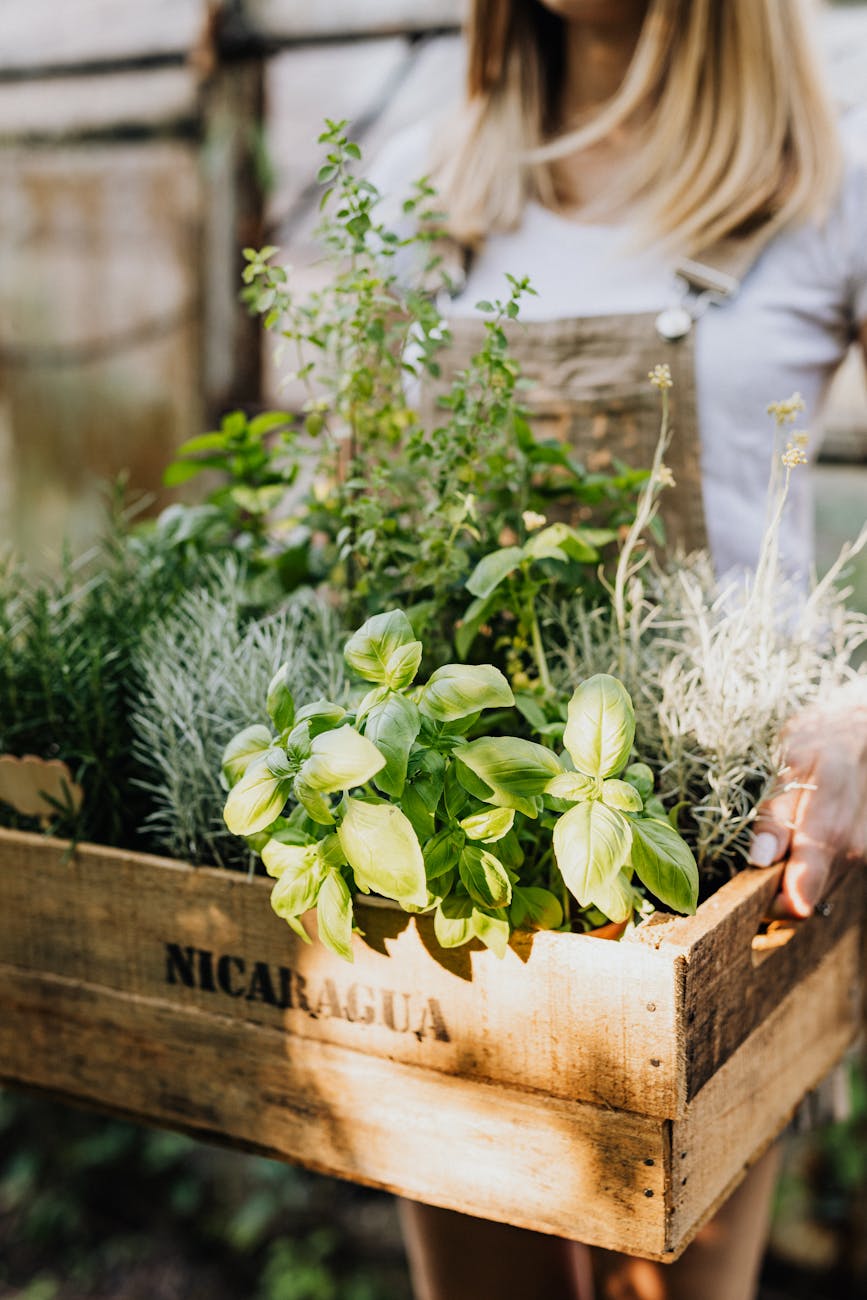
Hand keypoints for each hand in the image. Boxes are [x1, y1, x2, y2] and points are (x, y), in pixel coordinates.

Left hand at [747, 682, 866, 916]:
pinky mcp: (861, 856)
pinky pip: (827, 880)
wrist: (858, 733)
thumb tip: (759, 859)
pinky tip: (788, 856)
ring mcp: (862, 851)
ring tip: (764, 861)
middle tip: (741, 880)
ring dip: (787, 886)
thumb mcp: (787, 760)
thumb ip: (774, 811)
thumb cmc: (819, 740)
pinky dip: (802, 877)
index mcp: (831, 810)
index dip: (785, 898)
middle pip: (810, 890)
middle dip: (773, 895)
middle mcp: (855, 839)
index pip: (810, 869)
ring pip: (818, 890)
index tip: (758, 907)